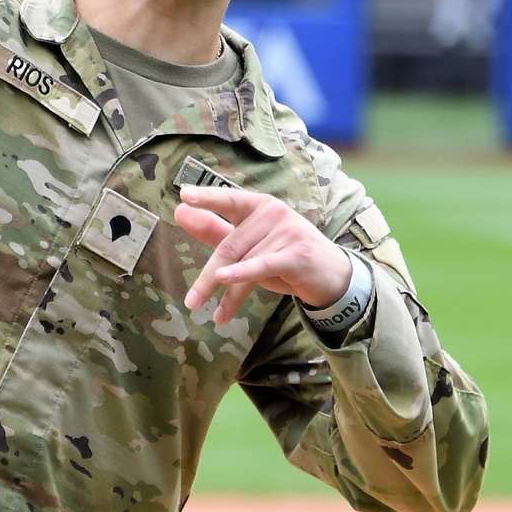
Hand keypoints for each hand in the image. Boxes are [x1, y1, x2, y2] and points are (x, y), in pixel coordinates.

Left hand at [175, 186, 351, 323]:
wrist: (331, 276)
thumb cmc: (284, 257)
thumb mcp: (248, 246)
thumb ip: (214, 230)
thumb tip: (180, 211)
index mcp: (258, 206)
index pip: (228, 200)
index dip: (207, 198)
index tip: (184, 196)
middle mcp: (273, 212)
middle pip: (229, 246)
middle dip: (210, 277)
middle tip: (191, 302)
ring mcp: (287, 231)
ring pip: (244, 263)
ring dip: (229, 295)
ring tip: (216, 315)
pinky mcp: (297, 253)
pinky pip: (262, 265)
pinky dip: (242, 274)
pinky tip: (225, 282)